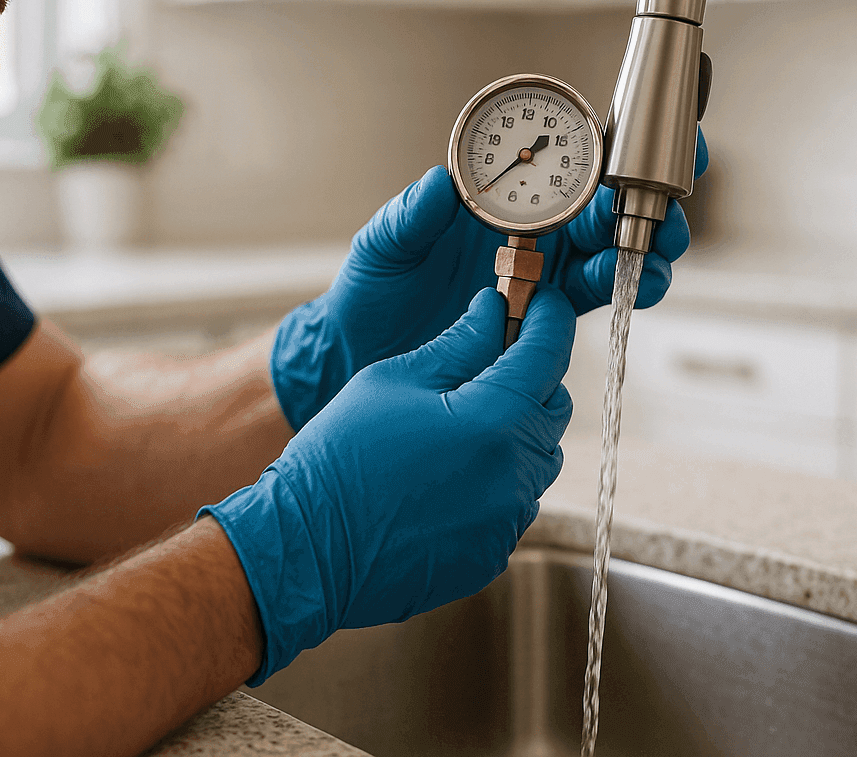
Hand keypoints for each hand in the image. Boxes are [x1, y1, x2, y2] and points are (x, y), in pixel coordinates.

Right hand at [206, 287, 573, 682]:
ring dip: (513, 432)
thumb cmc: (340, 456)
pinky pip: (512, 503)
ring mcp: (506, 522)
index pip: (550, 354)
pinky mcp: (491, 554)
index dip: (550, 319)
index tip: (542, 302)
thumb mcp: (394, 381)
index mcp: (495, 420)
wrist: (304, 551)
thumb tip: (493, 310)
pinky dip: (494, 479)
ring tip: (455, 425)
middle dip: (530, 377)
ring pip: (536, 458)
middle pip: (552, 408)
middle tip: (487, 361)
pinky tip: (442, 475)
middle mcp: (516, 475)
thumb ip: (459, 344)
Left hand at [271, 127, 706, 429]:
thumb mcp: (380, 250)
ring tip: (659, 247)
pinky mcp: (547, 314)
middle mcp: (528, 227)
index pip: (559, 155)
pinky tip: (639, 282)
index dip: (609, 140)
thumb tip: (437, 183)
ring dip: (643, 242)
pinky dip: (626, 286)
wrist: (362, 360)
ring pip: (611, 247)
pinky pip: (595, 295)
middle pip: (603, 200)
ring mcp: (542, 270)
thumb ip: (406, 217)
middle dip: (645, 194)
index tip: (646, 129)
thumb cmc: (368, 295)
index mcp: (494, 196)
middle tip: (663, 201)